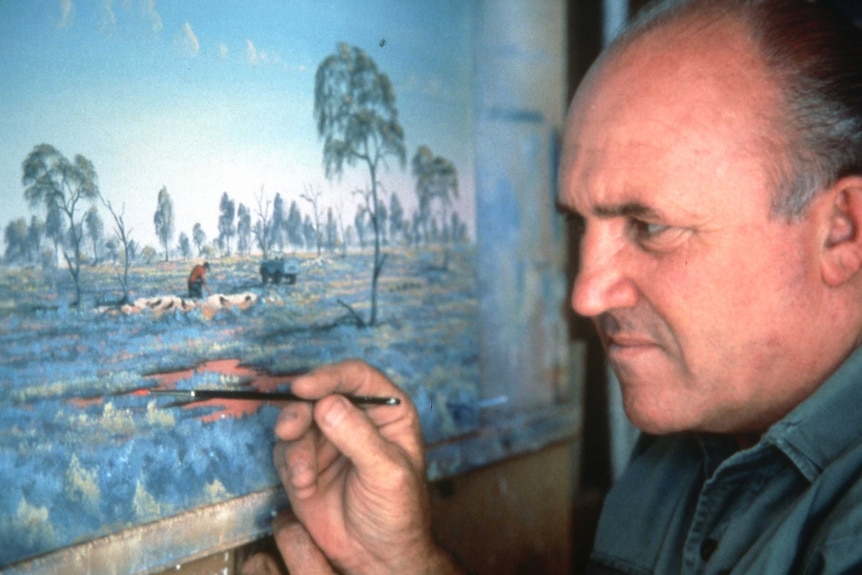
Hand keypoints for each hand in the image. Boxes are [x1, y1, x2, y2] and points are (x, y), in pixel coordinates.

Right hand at [271, 360, 460, 574]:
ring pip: (297, 421)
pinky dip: (290, 466)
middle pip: (319, 394)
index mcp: (387, 411)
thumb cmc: (398, 512)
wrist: (378, 557)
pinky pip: (286, 450)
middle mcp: (356, 419)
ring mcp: (328, 440)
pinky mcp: (305, 463)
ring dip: (295, 445)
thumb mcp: (387, 472)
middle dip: (301, 410)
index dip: (330, 376)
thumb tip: (327, 404)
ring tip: (304, 477)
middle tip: (290, 429)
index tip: (306, 387)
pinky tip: (305, 489)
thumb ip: (358, 437)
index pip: (357, 377)